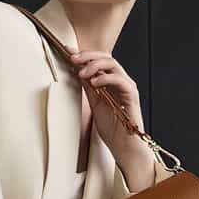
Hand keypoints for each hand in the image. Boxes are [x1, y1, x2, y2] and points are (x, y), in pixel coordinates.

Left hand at [65, 44, 147, 164]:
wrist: (124, 146)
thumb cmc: (112, 129)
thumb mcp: (95, 104)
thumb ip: (89, 88)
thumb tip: (78, 72)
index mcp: (111, 83)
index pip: (98, 61)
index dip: (83, 55)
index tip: (67, 51)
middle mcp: (120, 81)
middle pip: (106, 58)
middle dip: (87, 56)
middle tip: (72, 58)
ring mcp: (127, 87)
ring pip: (113, 64)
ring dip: (94, 65)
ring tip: (82, 73)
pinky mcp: (131, 95)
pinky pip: (120, 79)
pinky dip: (106, 78)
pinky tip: (94, 83)